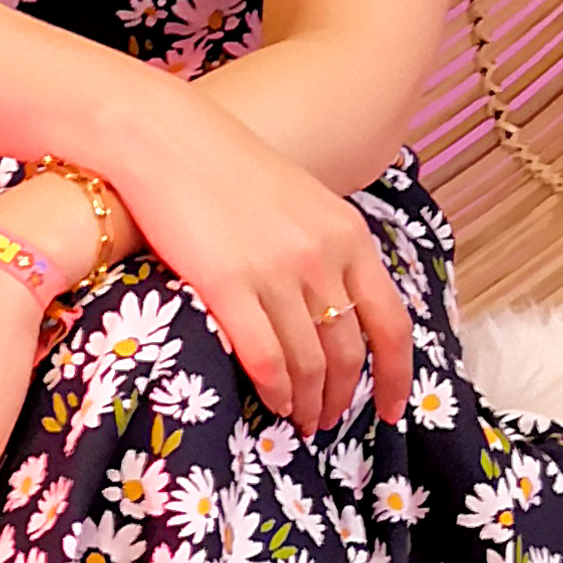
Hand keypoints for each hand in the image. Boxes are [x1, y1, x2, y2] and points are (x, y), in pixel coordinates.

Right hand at [101, 90, 409, 434]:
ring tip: (302, 422)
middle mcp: (323, 257)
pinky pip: (266, 357)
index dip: (396, 375)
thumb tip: (339, 307)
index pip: (391, 323)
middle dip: (341, 397)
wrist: (167, 140)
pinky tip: (275, 404)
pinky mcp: (229, 284)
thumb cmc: (228, 168)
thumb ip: (330, 248)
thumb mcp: (304, 201)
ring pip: (309, 362)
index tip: (389, 409)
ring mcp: (278, 272)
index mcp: (350, 236)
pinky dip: (276, 390)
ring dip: (309, 402)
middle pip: (349, 351)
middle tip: (329, 421)